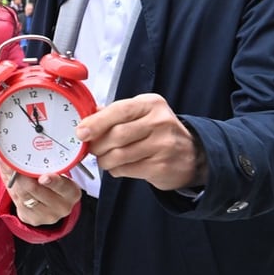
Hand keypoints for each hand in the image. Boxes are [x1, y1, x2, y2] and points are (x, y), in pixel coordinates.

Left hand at [0, 156, 81, 226]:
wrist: (47, 202)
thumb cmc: (49, 181)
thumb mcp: (47, 169)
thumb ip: (30, 160)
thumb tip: (3, 154)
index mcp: (71, 191)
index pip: (63, 186)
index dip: (53, 181)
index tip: (43, 177)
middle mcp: (63, 206)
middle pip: (36, 189)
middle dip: (22, 175)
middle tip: (12, 163)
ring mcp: (48, 216)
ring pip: (24, 195)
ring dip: (15, 182)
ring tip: (12, 172)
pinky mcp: (34, 220)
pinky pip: (18, 203)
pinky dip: (13, 191)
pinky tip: (14, 185)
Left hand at [76, 93, 206, 190]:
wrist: (192, 154)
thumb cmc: (159, 131)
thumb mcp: (142, 113)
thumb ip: (114, 113)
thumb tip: (86, 117)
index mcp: (151, 104)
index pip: (119, 110)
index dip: (96, 122)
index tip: (81, 132)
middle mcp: (160, 122)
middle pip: (117, 135)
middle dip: (97, 145)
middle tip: (92, 148)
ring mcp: (163, 145)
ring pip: (119, 155)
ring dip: (104, 160)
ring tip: (104, 159)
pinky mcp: (161, 166)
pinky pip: (127, 169)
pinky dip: (116, 170)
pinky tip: (118, 166)